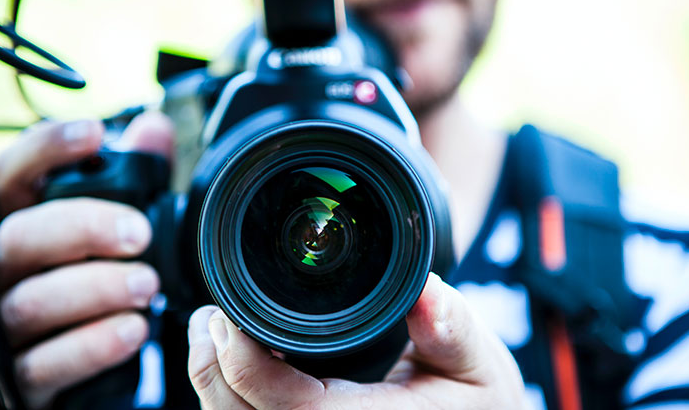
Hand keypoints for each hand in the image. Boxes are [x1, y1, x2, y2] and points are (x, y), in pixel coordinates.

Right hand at [0, 112, 173, 408]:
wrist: (60, 362)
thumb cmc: (83, 276)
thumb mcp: (110, 224)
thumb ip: (133, 178)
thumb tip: (154, 128)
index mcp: (19, 220)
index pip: (13, 173)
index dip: (47, 148)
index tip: (95, 134)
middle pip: (21, 236)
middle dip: (83, 228)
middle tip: (139, 234)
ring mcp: (0, 324)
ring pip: (32, 301)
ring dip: (95, 289)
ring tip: (146, 285)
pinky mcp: (17, 376)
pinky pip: (45, 363)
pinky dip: (92, 346)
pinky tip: (132, 330)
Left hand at [187, 273, 525, 409]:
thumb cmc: (477, 406)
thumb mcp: (479, 364)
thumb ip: (452, 328)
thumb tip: (428, 291)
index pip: (288, 406)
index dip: (243, 362)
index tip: (228, 314)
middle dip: (211, 369)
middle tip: (209, 316)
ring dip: (214, 386)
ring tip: (211, 334)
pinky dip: (233, 400)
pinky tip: (235, 366)